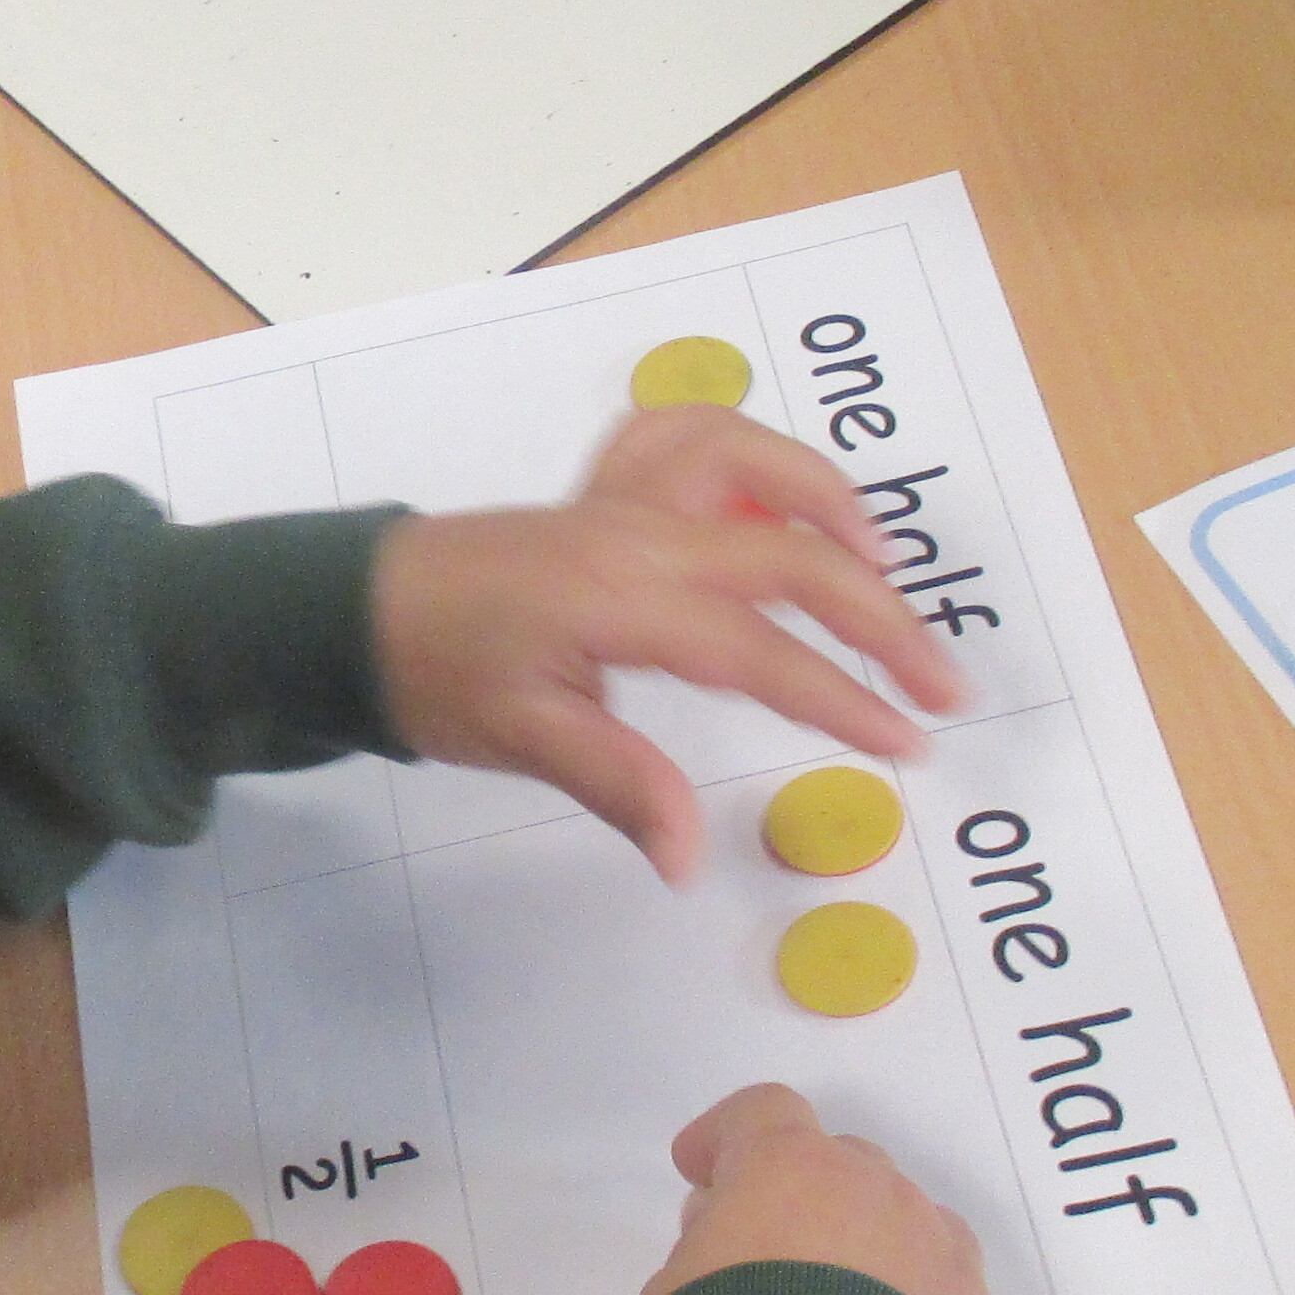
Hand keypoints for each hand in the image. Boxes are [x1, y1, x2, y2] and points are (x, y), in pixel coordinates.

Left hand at [371, 410, 970, 884]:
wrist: (354, 610)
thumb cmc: (434, 674)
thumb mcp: (523, 739)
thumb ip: (622, 787)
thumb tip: (690, 858)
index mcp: (622, 598)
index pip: (761, 651)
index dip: (843, 699)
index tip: (907, 744)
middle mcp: (637, 532)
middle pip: (790, 554)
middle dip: (880, 620)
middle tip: (939, 684)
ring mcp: (622, 498)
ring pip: (750, 461)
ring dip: (829, 502)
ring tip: (882, 565)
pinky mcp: (605, 488)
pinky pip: (690, 436)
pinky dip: (749, 451)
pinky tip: (782, 497)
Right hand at [640, 1085, 1014, 1294]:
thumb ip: (703, 1249)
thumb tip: (735, 1234)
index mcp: (796, 1171)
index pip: (763, 1113)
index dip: (727, 1136)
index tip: (698, 1172)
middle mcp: (887, 1199)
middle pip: (847, 1166)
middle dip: (805, 1196)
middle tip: (766, 1255)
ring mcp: (952, 1266)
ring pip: (915, 1232)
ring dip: (875, 1256)